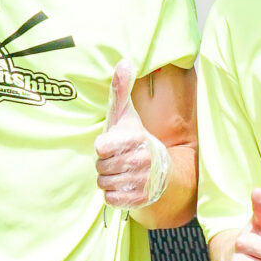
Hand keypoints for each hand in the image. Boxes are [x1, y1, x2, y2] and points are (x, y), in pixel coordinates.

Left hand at [94, 60, 166, 209]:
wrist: (160, 170)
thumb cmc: (135, 139)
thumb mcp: (126, 115)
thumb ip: (121, 90)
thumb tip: (124, 62)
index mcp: (136, 138)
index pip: (102, 148)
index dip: (103, 147)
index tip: (111, 145)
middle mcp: (141, 160)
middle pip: (100, 167)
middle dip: (104, 164)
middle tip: (117, 159)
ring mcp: (142, 181)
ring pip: (104, 183)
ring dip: (107, 179)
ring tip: (121, 171)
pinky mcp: (141, 199)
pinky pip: (110, 199)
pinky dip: (113, 194)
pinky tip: (124, 185)